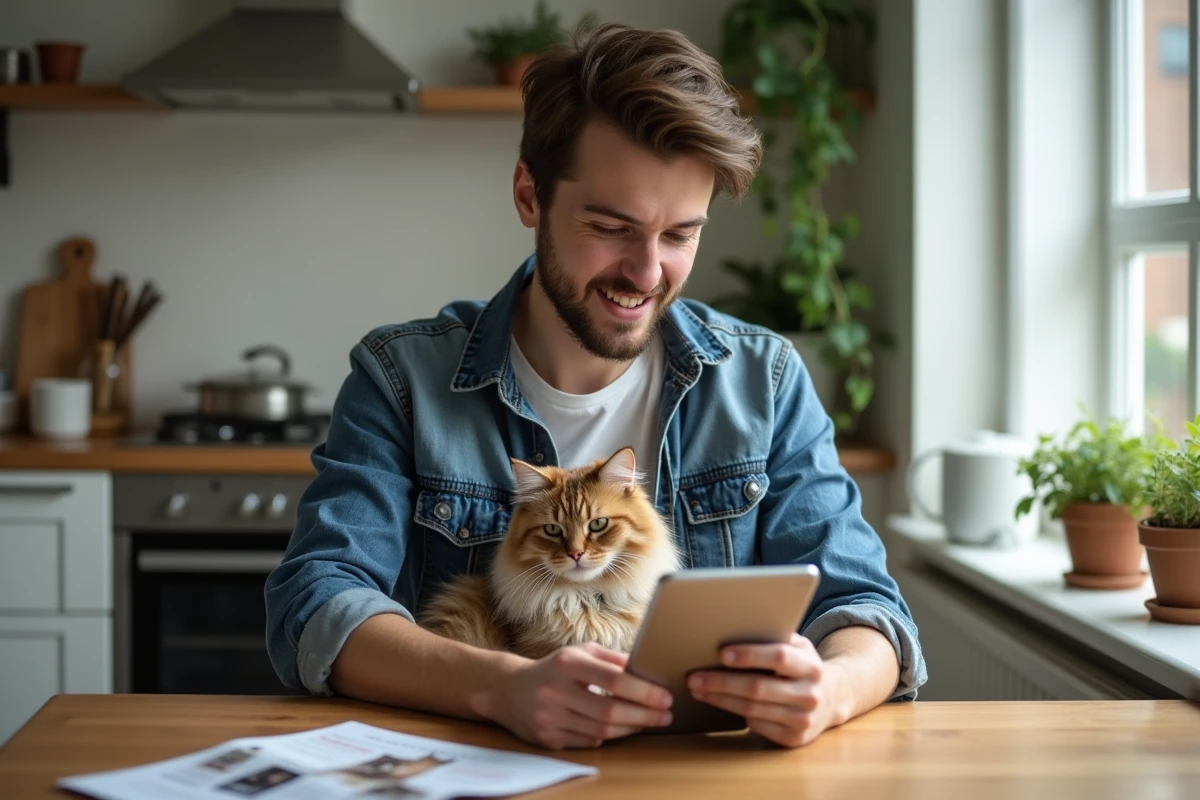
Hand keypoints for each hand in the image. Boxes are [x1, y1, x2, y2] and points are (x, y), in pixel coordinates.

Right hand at [481, 642, 674, 749]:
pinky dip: (609, 735)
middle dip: (644, 715)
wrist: (509, 690)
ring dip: (631, 727)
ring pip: (601, 729)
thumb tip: (646, 668)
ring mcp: (549, 717)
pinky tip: (621, 728)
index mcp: (567, 663)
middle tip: (666, 715)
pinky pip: (588, 741)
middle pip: (609, 710)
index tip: (665, 696)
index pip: (613, 679)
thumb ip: (612, 658)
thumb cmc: (555, 668)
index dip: (643, 690)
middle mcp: (555, 690)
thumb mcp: (580, 653)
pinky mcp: (547, 738)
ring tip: (648, 721)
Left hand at [688, 633, 844, 748]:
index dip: (750, 655)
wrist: (831, 699)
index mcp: (811, 666)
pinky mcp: (793, 738)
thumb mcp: (799, 648)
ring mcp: (803, 720)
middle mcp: (810, 694)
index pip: (779, 657)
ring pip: (752, 709)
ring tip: (698, 689)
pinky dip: (735, 713)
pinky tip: (718, 702)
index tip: (722, 653)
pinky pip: (756, 725)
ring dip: (720, 699)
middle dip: (721, 682)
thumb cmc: (801, 667)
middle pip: (758, 688)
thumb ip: (776, 638)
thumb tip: (734, 626)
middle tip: (694, 677)